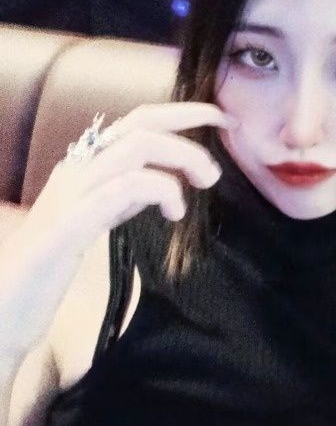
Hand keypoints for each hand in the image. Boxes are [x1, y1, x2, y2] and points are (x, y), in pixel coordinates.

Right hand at [23, 101, 238, 256]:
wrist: (0, 312)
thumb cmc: (44, 273)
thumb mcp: (91, 223)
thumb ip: (118, 199)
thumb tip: (157, 182)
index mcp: (82, 168)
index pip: (136, 122)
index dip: (182, 112)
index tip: (222, 119)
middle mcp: (75, 170)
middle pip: (140, 124)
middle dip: (190, 126)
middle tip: (223, 151)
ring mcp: (70, 194)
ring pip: (137, 149)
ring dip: (182, 158)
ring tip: (206, 183)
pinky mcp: (70, 224)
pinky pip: (123, 188)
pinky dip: (161, 190)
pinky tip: (175, 213)